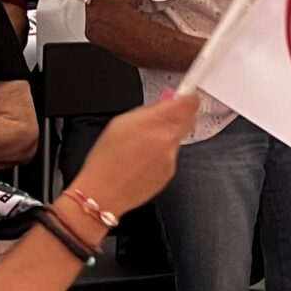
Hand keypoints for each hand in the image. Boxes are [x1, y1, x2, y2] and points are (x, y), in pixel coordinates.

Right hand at [68, 92, 199, 216]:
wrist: (102, 193)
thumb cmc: (105, 159)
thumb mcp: (120, 122)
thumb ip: (148, 110)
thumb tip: (167, 101)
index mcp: (155, 123)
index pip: (189, 103)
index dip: (188, 98)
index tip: (185, 96)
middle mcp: (168, 140)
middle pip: (188, 119)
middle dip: (178, 116)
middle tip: (160, 119)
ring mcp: (171, 158)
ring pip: (178, 138)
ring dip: (166, 137)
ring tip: (141, 146)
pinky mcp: (170, 173)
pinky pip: (171, 156)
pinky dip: (161, 155)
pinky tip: (142, 161)